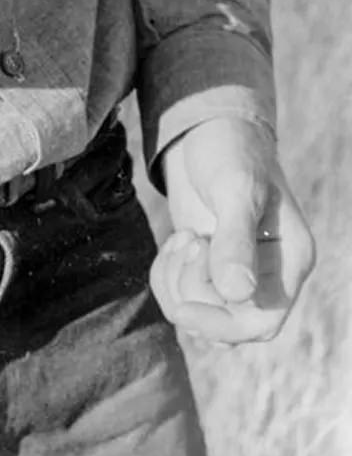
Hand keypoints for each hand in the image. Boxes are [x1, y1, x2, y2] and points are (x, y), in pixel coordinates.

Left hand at [150, 116, 314, 344]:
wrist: (207, 130)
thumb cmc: (230, 151)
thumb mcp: (234, 190)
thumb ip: (235, 240)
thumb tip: (237, 294)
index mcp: (290, 260)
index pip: (263, 321)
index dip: (221, 325)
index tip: (182, 307)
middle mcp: (268, 274)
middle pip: (227, 324)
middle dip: (193, 291)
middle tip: (188, 240)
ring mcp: (236, 273)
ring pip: (200, 313)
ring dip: (177, 282)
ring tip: (183, 236)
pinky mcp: (207, 267)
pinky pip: (180, 296)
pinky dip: (166, 276)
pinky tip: (174, 242)